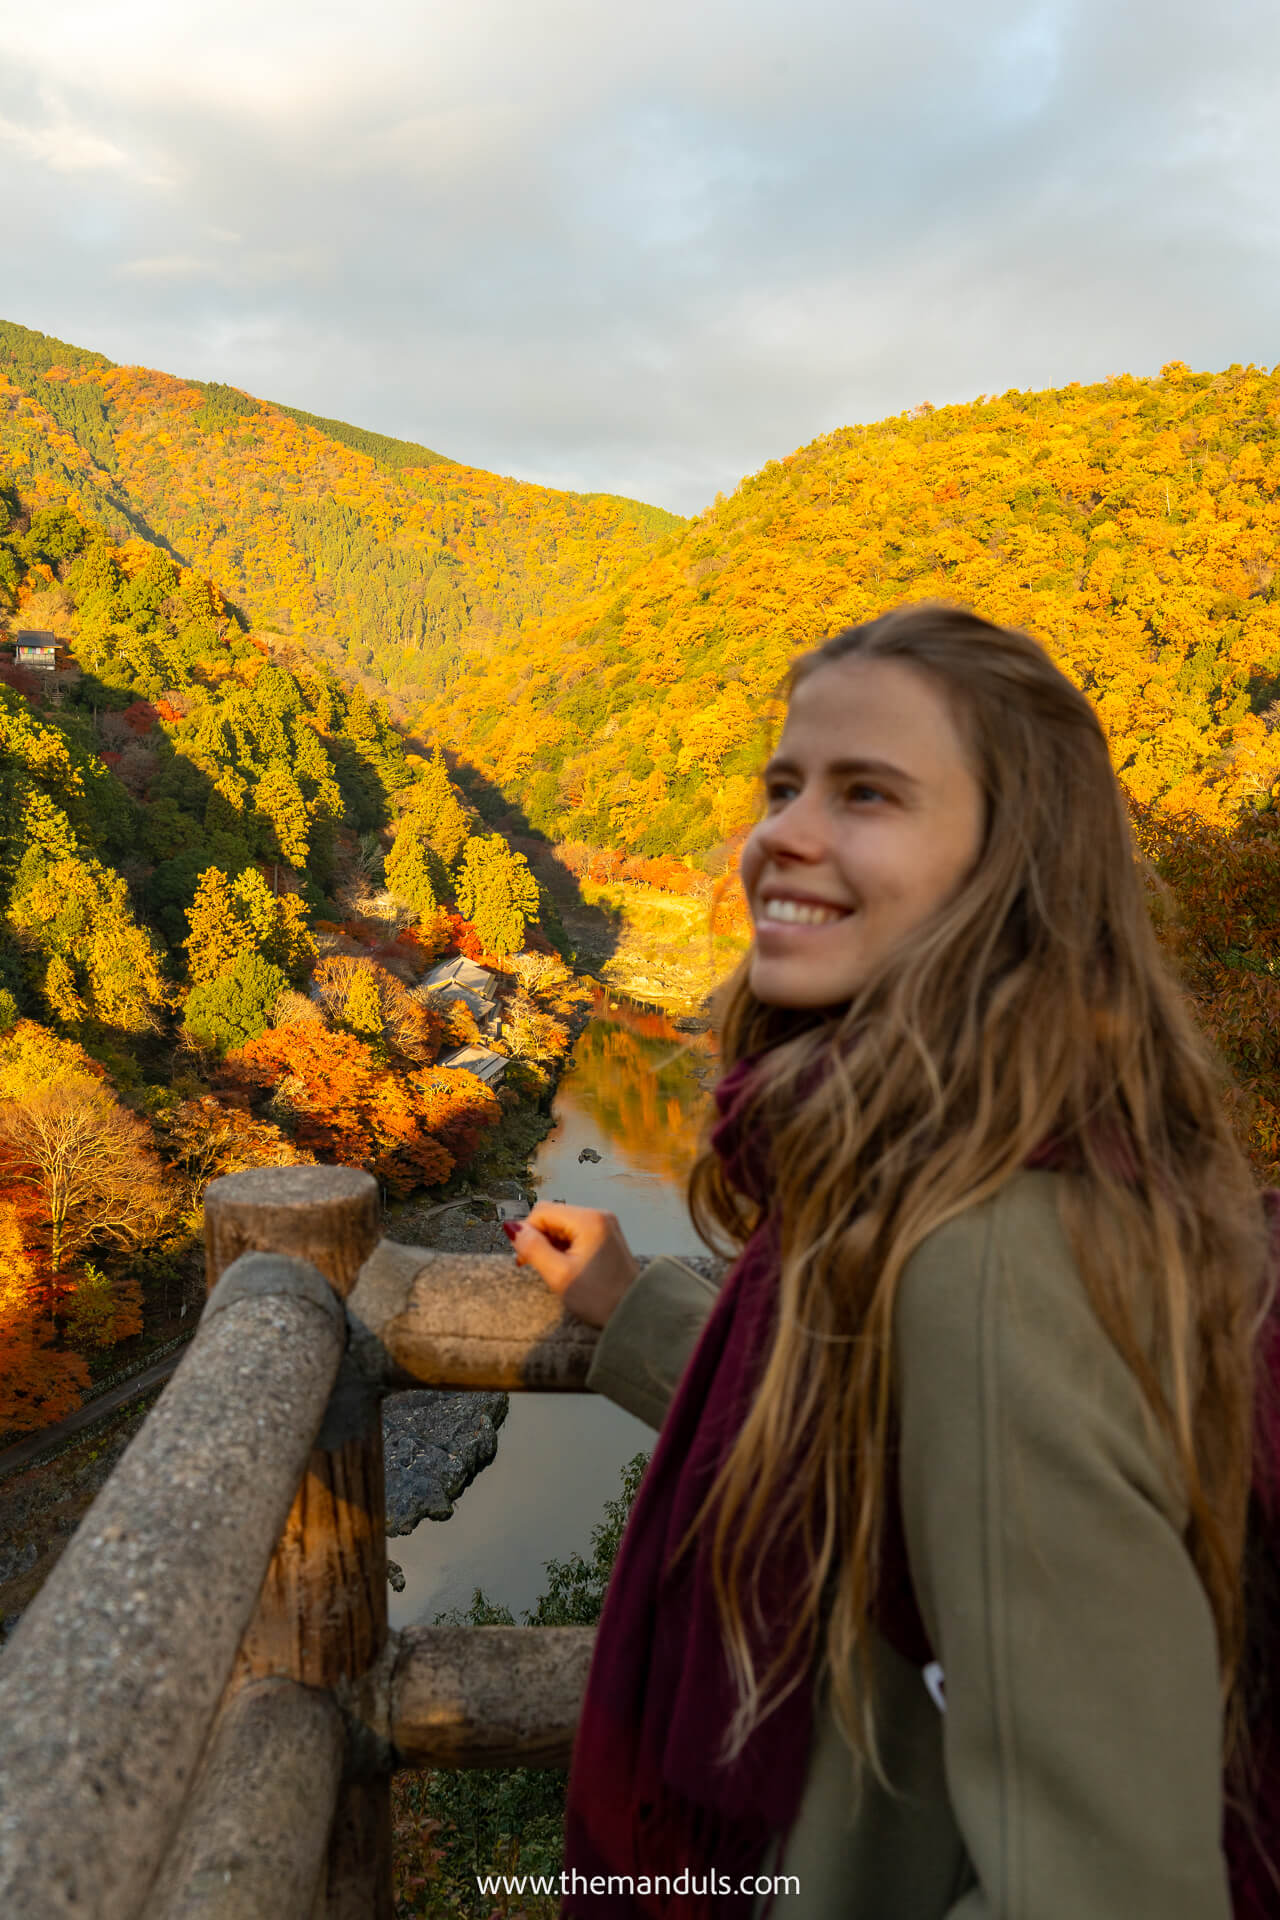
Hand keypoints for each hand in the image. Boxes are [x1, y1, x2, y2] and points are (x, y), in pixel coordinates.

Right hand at [504, 1202, 638, 1328]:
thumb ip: (532, 1248)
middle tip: (537, 1267)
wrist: (634, 1313)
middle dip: (540, 1238)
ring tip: (554, 1269)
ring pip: (564, 1225)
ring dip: (552, 1244)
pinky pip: (577, 1233)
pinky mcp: (608, 1237)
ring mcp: (606, 1225)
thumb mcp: (559, 1275)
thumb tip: (510, 1227)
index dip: (527, 1233)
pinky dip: (566, 1247)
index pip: (542, 1211)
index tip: (524, 1260)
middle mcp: (599, 1215)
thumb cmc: (599, 1298)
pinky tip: (567, 1267)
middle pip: (554, 1216)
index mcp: (588, 1220)